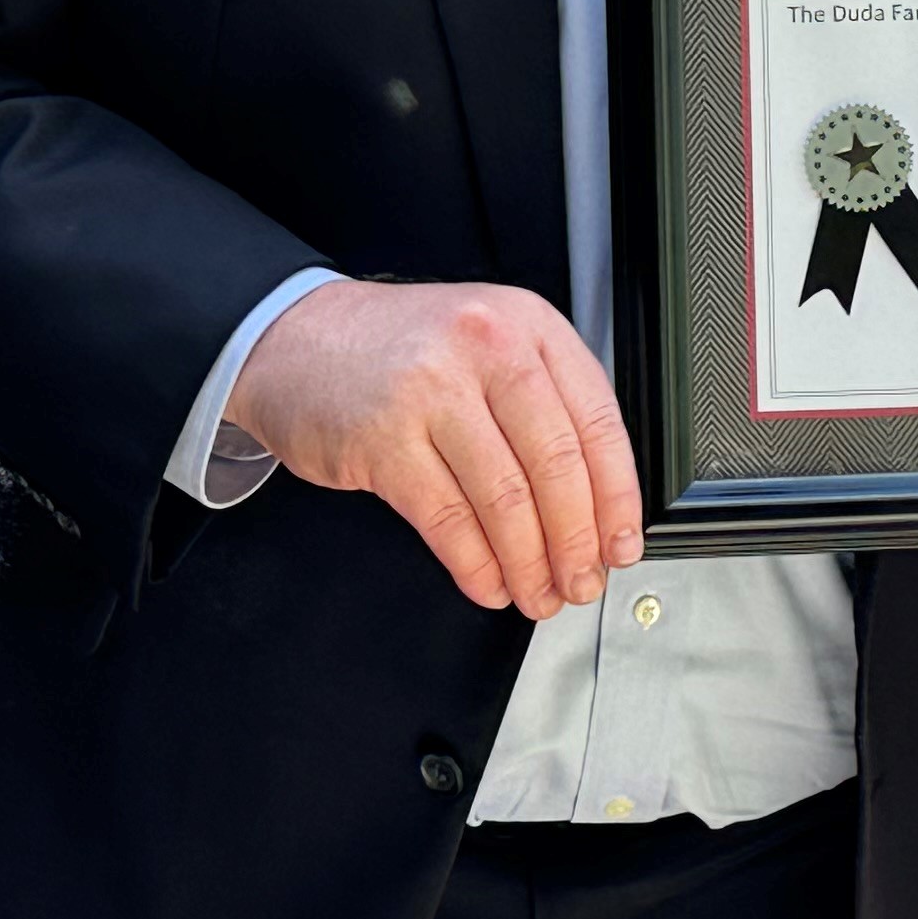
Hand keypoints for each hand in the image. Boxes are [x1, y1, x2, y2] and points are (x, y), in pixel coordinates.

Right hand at [226, 279, 641, 619]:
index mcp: (528, 325)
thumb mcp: (489, 345)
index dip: (617, 496)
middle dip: (576, 541)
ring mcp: (431, 392)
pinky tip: (489, 584)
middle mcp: (486, 349)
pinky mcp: (382, 439)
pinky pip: (447, 519)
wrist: (295, 339)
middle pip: (556, 465)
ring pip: (504, 499)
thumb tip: (599, 503)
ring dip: (529, 563)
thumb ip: (546, 404)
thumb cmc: (403, 351)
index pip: (597, 422)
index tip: (622, 543)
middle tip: (582, 581)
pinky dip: (475, 564)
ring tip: (538, 593)